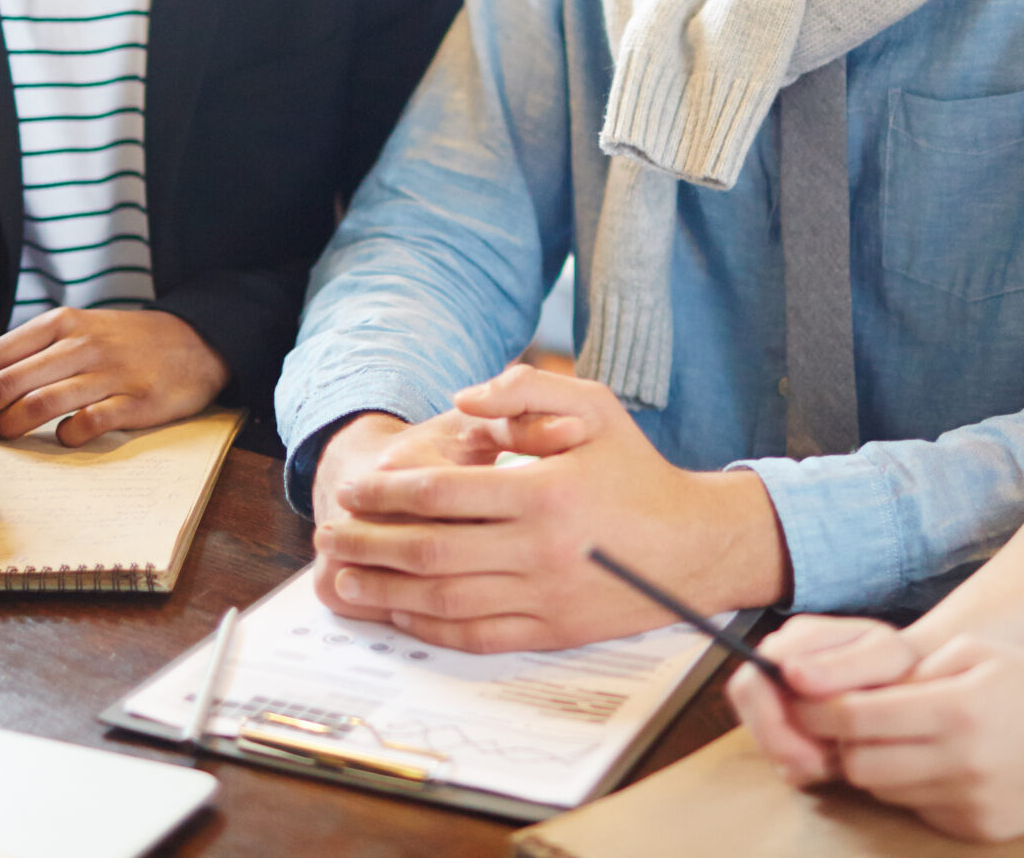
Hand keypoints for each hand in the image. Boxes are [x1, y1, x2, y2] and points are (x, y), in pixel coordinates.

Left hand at [0, 307, 228, 443]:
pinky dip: (68, 435)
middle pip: (9, 381)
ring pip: (40, 403)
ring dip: (13, 426)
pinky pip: (88, 423)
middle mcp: (82, 344)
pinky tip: (65, 438)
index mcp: (62, 323)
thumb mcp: (82, 328)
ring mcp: (109, 373)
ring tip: (6, 437)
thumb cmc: (128, 342)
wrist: (198, 342)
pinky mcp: (136, 401)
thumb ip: (38, 350)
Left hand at [310, 364, 789, 652]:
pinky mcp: (551, 632)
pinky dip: (429, 627)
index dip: (387, 493)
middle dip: (369, 543)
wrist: (694, 546)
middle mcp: (539, 550)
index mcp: (544, 492)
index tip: (353, 490)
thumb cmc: (637, 470)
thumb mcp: (594, 405)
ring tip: (343, 580)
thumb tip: (463, 396)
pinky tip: (400, 613)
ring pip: (443, 599)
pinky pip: (474, 634)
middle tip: (329, 536)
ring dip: (384, 591)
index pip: (443, 495)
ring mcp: (544, 597)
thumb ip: (527, 389)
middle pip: (430, 551)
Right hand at [727, 615, 922, 786]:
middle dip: (780, 743)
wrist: (913, 685)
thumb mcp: (885, 658)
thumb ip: (842, 664)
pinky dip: (802, 765)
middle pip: (746, 704)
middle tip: (821, 764)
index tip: (813, 745)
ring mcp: (777, 691)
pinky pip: (776, 753)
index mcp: (798, 637)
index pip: (753, 676)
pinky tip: (833, 759)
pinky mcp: (785, 723)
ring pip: (759, 734)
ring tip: (836, 757)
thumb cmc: (901, 666)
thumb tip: (788, 671)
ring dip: (795, 755)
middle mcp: (779, 660)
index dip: (772, 717)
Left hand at [789, 636, 1023, 841]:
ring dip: (872, 764)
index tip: (799, 695)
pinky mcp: (976, 830)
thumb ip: (913, 669)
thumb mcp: (977, 654)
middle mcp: (959, 762)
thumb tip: (850, 686)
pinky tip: (931, 763)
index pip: (857, 717)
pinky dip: (909, 787)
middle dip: (840, 740)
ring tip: (889, 738)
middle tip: (843, 720)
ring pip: (883, 790)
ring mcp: (968, 802)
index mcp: (956, 709)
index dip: (818, 707)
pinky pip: (916, 809)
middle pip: (859, 763)